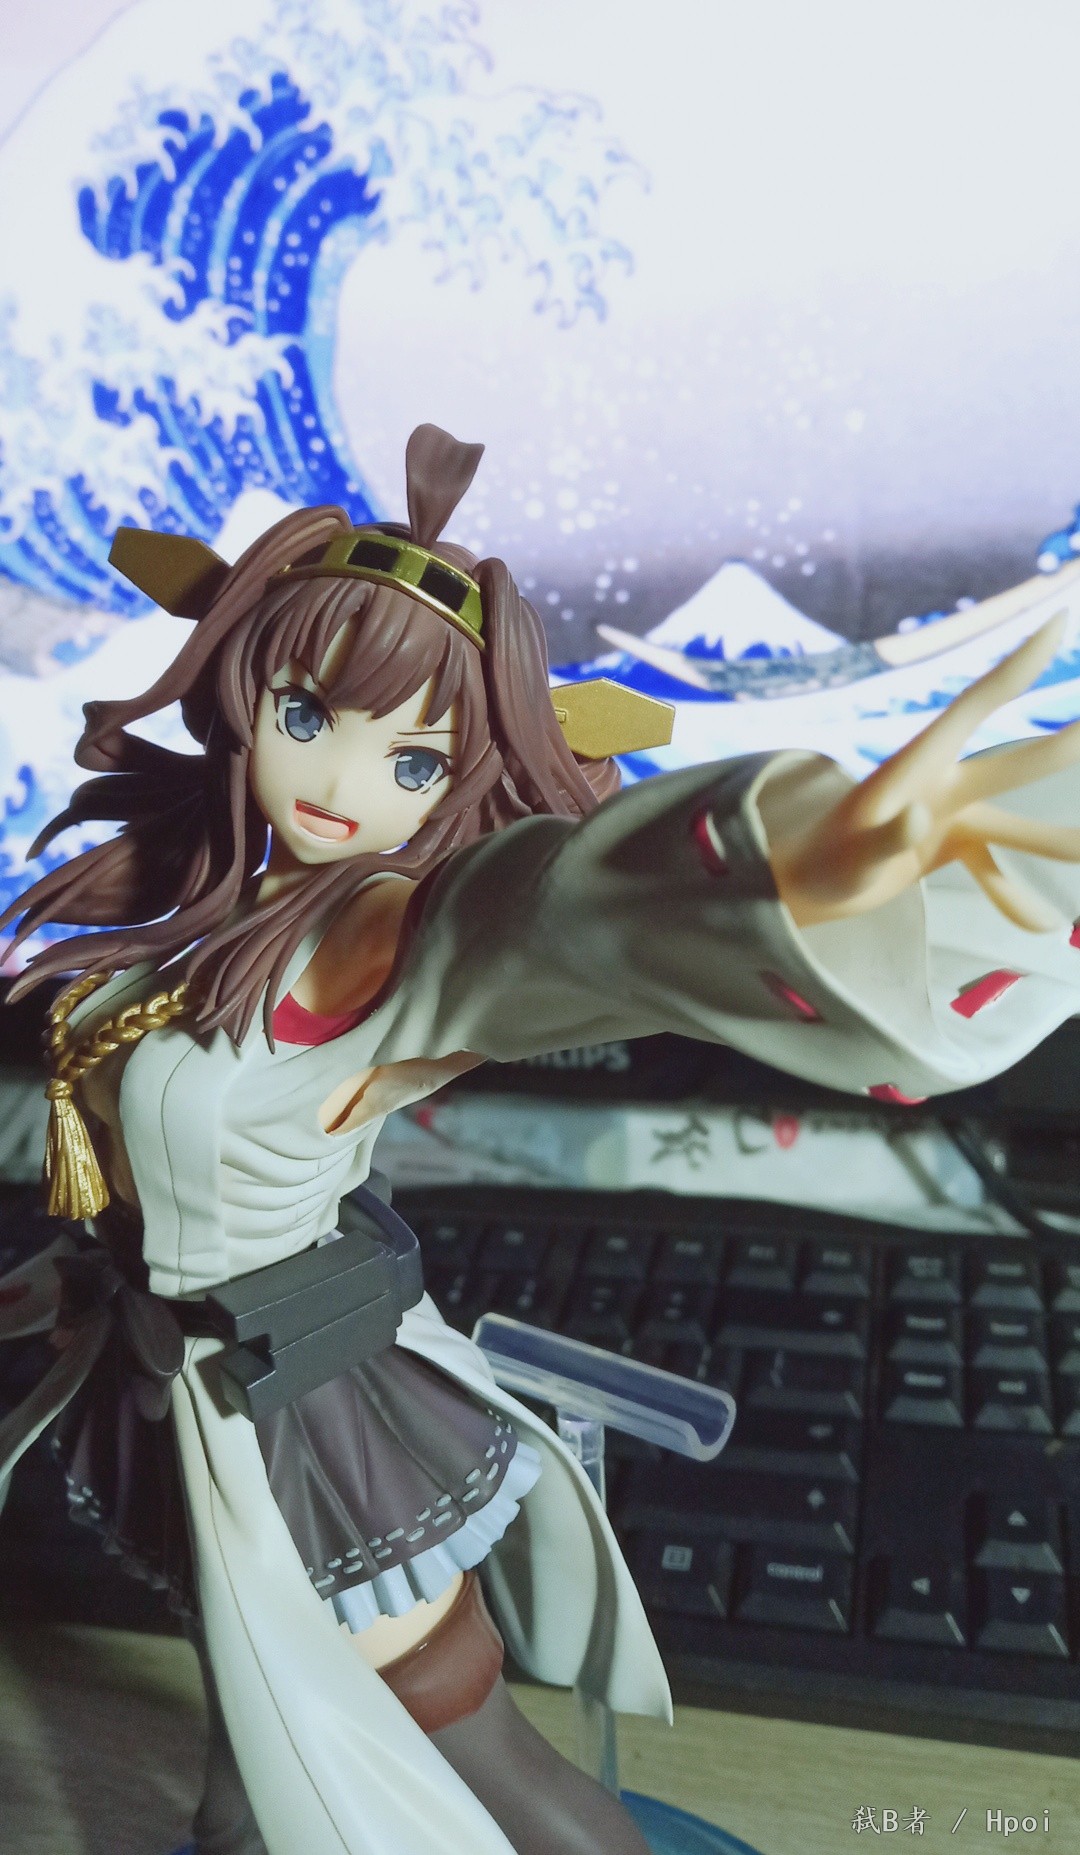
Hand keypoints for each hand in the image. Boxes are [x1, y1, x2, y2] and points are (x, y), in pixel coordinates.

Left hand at [769, 615, 1079, 930]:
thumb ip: (886, 836)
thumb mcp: (851, 856)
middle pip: (1015, 763)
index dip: (1020, 664)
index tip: (1058, 622)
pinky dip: (1011, 893)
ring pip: (1014, 825)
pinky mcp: (946, 841)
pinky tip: (1040, 925)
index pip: (978, 704)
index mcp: (918, 765)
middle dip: (1067, 747)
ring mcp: (947, 812)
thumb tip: (920, 815)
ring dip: (1056, 842)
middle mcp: (941, 781)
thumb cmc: (822, 864)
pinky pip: (991, 865)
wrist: (803, 887)